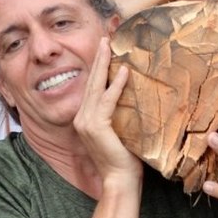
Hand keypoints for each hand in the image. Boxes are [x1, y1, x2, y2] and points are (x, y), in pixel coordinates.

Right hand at [73, 38, 141, 186]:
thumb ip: (120, 114)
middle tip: (104, 36)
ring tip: (109, 44)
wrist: (119, 181)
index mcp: (86, 118)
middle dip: (98, 58)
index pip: (92, 87)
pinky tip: (123, 70)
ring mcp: (86, 122)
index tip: (105, 47)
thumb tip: (135, 96)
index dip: (98, 66)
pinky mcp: (96, 126)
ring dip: (103, 63)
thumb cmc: (124, 160)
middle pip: (90, 81)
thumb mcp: (121, 132)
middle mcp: (82, 117)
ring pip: (95, 86)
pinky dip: (115, 85)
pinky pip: (107, 100)